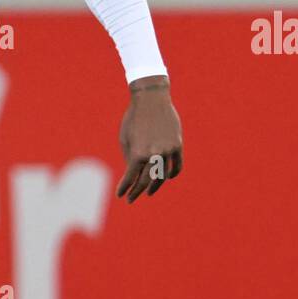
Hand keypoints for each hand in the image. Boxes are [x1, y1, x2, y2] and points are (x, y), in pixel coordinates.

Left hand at [117, 77, 182, 203]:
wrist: (151, 99)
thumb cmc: (133, 119)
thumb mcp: (125, 139)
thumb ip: (129, 158)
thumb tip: (133, 175)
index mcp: (137, 153)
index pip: (131, 178)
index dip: (125, 188)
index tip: (120, 195)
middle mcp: (153, 155)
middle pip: (146, 181)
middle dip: (137, 192)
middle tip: (131, 199)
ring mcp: (167, 151)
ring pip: (162, 176)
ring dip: (155, 186)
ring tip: (149, 191)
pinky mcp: (177, 145)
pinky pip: (177, 165)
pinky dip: (172, 174)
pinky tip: (166, 178)